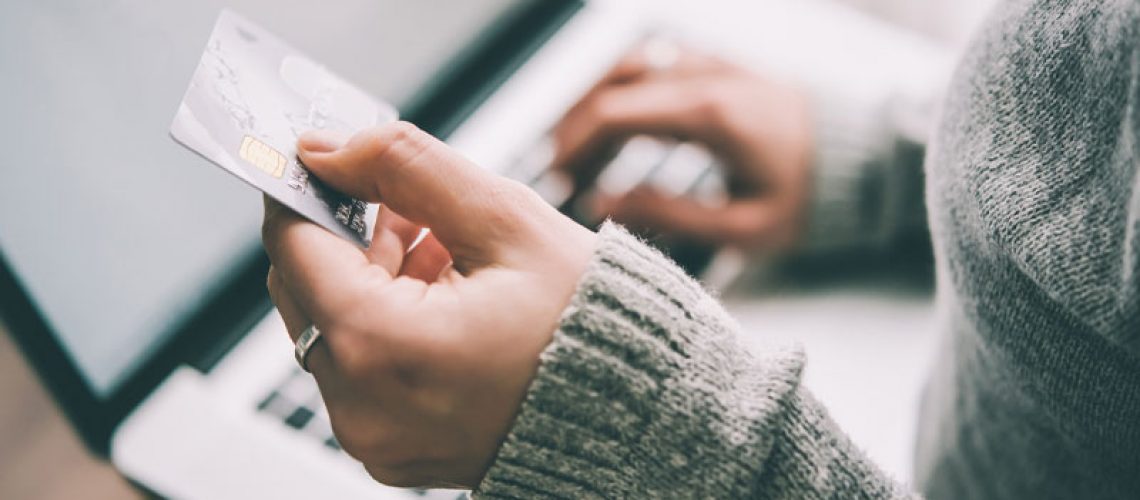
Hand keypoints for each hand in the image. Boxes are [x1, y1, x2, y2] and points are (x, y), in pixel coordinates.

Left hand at [262, 122, 595, 487]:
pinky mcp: (390, 449)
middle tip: (417, 213)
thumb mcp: (504, 220)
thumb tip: (331, 149)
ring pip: (331, 326)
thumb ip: (406, 166)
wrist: (639, 412)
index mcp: (381, 348)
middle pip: (304, 287)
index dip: (307, 189)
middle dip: (351, 237)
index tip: (330, 162)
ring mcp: (373, 437)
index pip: (292, 244)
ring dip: (373, 280)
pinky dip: (387, 327)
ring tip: (451, 263)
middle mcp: (361, 407)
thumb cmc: (591, 326)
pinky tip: (448, 305)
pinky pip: (359, 370)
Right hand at [555, 44, 813, 251]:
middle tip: (558, 172)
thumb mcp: (743, 226)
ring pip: (628, 66)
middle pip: (610, 85)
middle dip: (574, 127)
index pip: (612, 113)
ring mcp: (711, 65)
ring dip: (594, 102)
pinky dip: (623, 88)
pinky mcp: (719, 67)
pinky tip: (616, 124)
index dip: (573, 146)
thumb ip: (668, 214)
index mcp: (708, 114)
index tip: (556, 180)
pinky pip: (654, 63)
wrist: (864, 161)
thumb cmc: (809, 200)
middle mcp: (704, 77)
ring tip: (577, 148)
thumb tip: (601, 202)